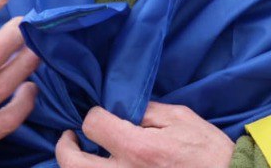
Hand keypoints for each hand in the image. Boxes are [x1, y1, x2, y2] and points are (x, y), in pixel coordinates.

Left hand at [56, 102, 234, 167]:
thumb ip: (146, 110)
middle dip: (64, 147)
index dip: (93, 114)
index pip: (93, 125)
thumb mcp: (179, 117)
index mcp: (137, 148)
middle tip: (69, 136)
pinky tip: (101, 164)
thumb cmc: (206, 149)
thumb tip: (121, 107)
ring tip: (80, 153)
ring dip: (76, 164)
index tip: (101, 113)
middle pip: (72, 163)